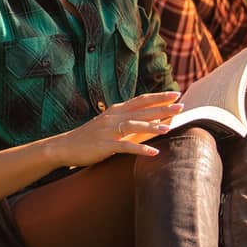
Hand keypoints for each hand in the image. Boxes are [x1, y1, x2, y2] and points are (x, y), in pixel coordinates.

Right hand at [56, 89, 183, 167]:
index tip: (176, 94)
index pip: (142, 100)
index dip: (159, 97)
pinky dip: (140, 150)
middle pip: (142, 110)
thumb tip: (149, 120)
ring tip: (168, 128)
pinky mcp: (105, 145)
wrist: (66, 146)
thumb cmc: (91, 136)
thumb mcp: (109, 124)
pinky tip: (153, 153)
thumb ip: (127, 120)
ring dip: (152, 127)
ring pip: (135, 126)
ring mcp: (109, 130)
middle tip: (180, 106)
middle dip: (162, 108)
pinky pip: (126, 147)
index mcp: (117, 110)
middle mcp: (114, 117)